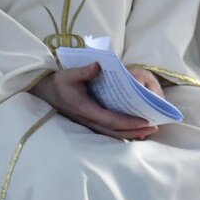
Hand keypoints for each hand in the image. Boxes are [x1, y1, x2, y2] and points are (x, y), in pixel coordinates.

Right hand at [30, 62, 157, 140]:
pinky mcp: (89, 122)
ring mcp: (88, 123)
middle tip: (154, 128)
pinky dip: (122, 132)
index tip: (144, 121)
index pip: (110, 119)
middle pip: (114, 131)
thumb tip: (98, 66)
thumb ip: (83, 71)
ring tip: (149, 130)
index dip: (128, 122)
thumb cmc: (59, 82)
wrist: (45, 92)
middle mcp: (88, 119)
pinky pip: (108, 130)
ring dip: (131, 133)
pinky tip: (135, 130)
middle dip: (134, 131)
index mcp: (85, 109)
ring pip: (112, 133)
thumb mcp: (68, 74)